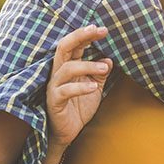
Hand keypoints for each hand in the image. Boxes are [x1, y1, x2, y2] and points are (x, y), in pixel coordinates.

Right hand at [46, 25, 112, 147]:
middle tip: (97, 30)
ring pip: (67, 68)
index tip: (103, 30)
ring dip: (87, 65)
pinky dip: (80, 88)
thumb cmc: (78, 107)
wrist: (67, 133)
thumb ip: (100, 74)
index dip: (86, 35)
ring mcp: (54, 86)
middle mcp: (58, 73)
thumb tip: (109, 60)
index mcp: (67, 67)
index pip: (74, 45)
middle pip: (64, 47)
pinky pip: (65, 91)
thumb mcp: (94, 88)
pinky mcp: (54, 101)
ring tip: (104, 67)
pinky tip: (94, 87)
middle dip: (80, 37)